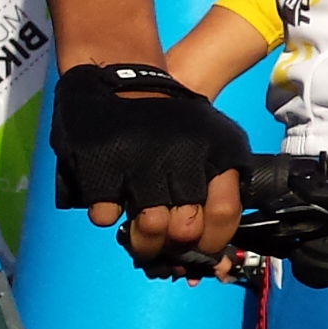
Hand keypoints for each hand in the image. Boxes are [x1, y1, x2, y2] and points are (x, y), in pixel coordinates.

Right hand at [52, 63, 250, 264]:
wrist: (120, 77)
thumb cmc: (170, 121)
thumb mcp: (211, 139)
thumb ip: (218, 183)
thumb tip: (216, 249)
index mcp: (217, 153)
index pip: (224, 214)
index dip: (212, 243)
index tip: (201, 251)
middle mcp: (184, 158)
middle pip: (186, 228)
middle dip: (174, 246)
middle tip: (165, 245)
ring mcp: (142, 162)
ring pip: (150, 227)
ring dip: (142, 238)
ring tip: (137, 231)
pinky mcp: (103, 165)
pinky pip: (107, 215)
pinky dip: (107, 214)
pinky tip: (110, 199)